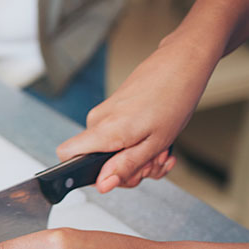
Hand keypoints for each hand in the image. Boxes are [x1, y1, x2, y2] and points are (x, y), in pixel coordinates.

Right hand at [56, 30, 218, 192]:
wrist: (182, 64)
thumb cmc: (173, 97)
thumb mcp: (154, 143)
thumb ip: (125, 166)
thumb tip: (103, 184)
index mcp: (105, 130)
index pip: (66, 155)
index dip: (86, 174)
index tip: (114, 175)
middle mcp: (98, 120)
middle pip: (96, 162)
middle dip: (126, 170)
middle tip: (151, 162)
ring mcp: (105, 114)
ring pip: (111, 153)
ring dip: (137, 159)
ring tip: (159, 150)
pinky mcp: (113, 110)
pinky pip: (118, 140)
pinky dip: (137, 146)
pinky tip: (156, 142)